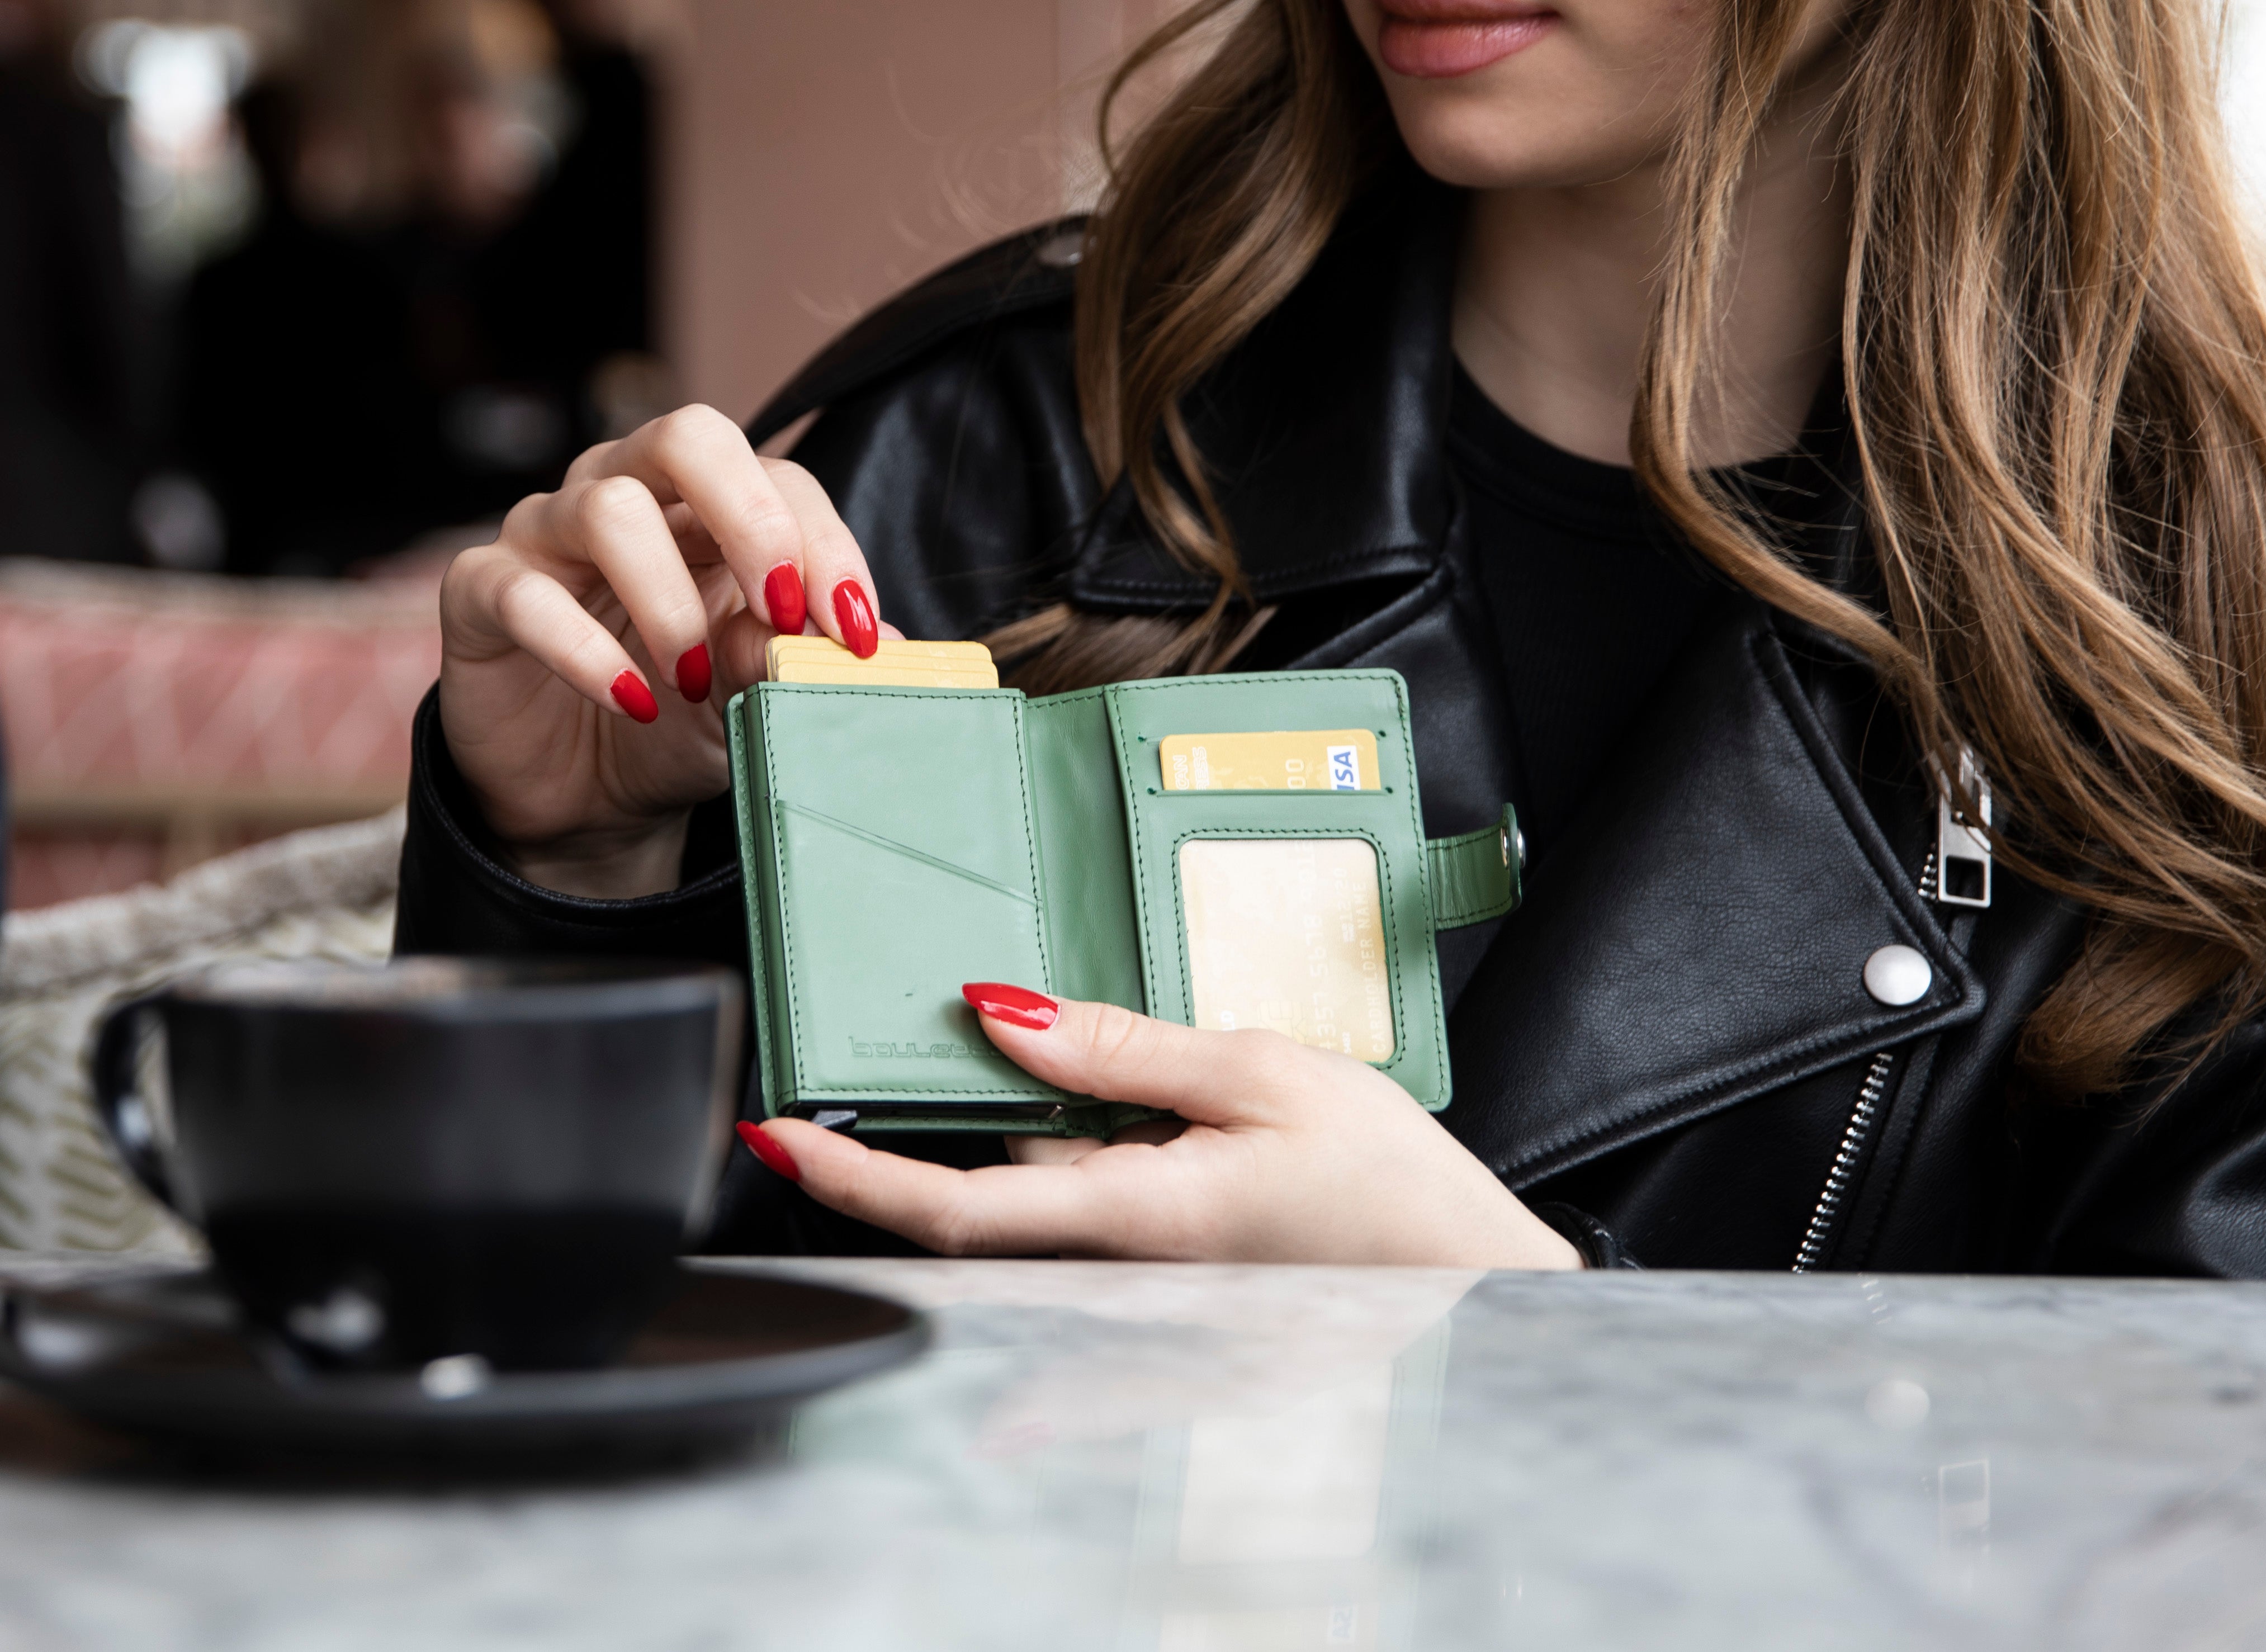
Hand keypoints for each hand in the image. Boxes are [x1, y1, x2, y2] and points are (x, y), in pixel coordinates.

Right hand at [438, 405, 891, 895]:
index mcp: (704, 507)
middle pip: (689, 438)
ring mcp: (545, 536)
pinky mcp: (479, 593)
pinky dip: (587, 653)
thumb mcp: (753, 697)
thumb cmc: (680, 724)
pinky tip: (633, 702)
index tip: (853, 631)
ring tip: (698, 681)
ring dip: (672, 602)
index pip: (776, 478)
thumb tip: (877, 643)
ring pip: (608, 509)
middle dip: (752, 521)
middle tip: (779, 611)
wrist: (585, 800)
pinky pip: (525, 594)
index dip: (825, 545)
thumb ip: (798, 659)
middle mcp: (623, 494)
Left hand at [738, 988, 1582, 1267]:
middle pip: (968, 1204)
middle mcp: (1118, 1256)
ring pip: (1025, 1192)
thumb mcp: (1261, 1073)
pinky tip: (1066, 1077)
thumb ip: (1122, 1047)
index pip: (952, 1209)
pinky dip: (1046, 1140)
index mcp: (1134, 1212)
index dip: (850, 1177)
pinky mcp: (1165, 1253)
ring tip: (967, 1038)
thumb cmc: (1386, 1179)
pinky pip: (1077, 1195)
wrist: (1469, 1272)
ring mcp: (1140, 1265)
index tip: (773, 1136)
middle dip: (888, 1145)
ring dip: (980, 1130)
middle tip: (835, 1065)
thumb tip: (997, 1017)